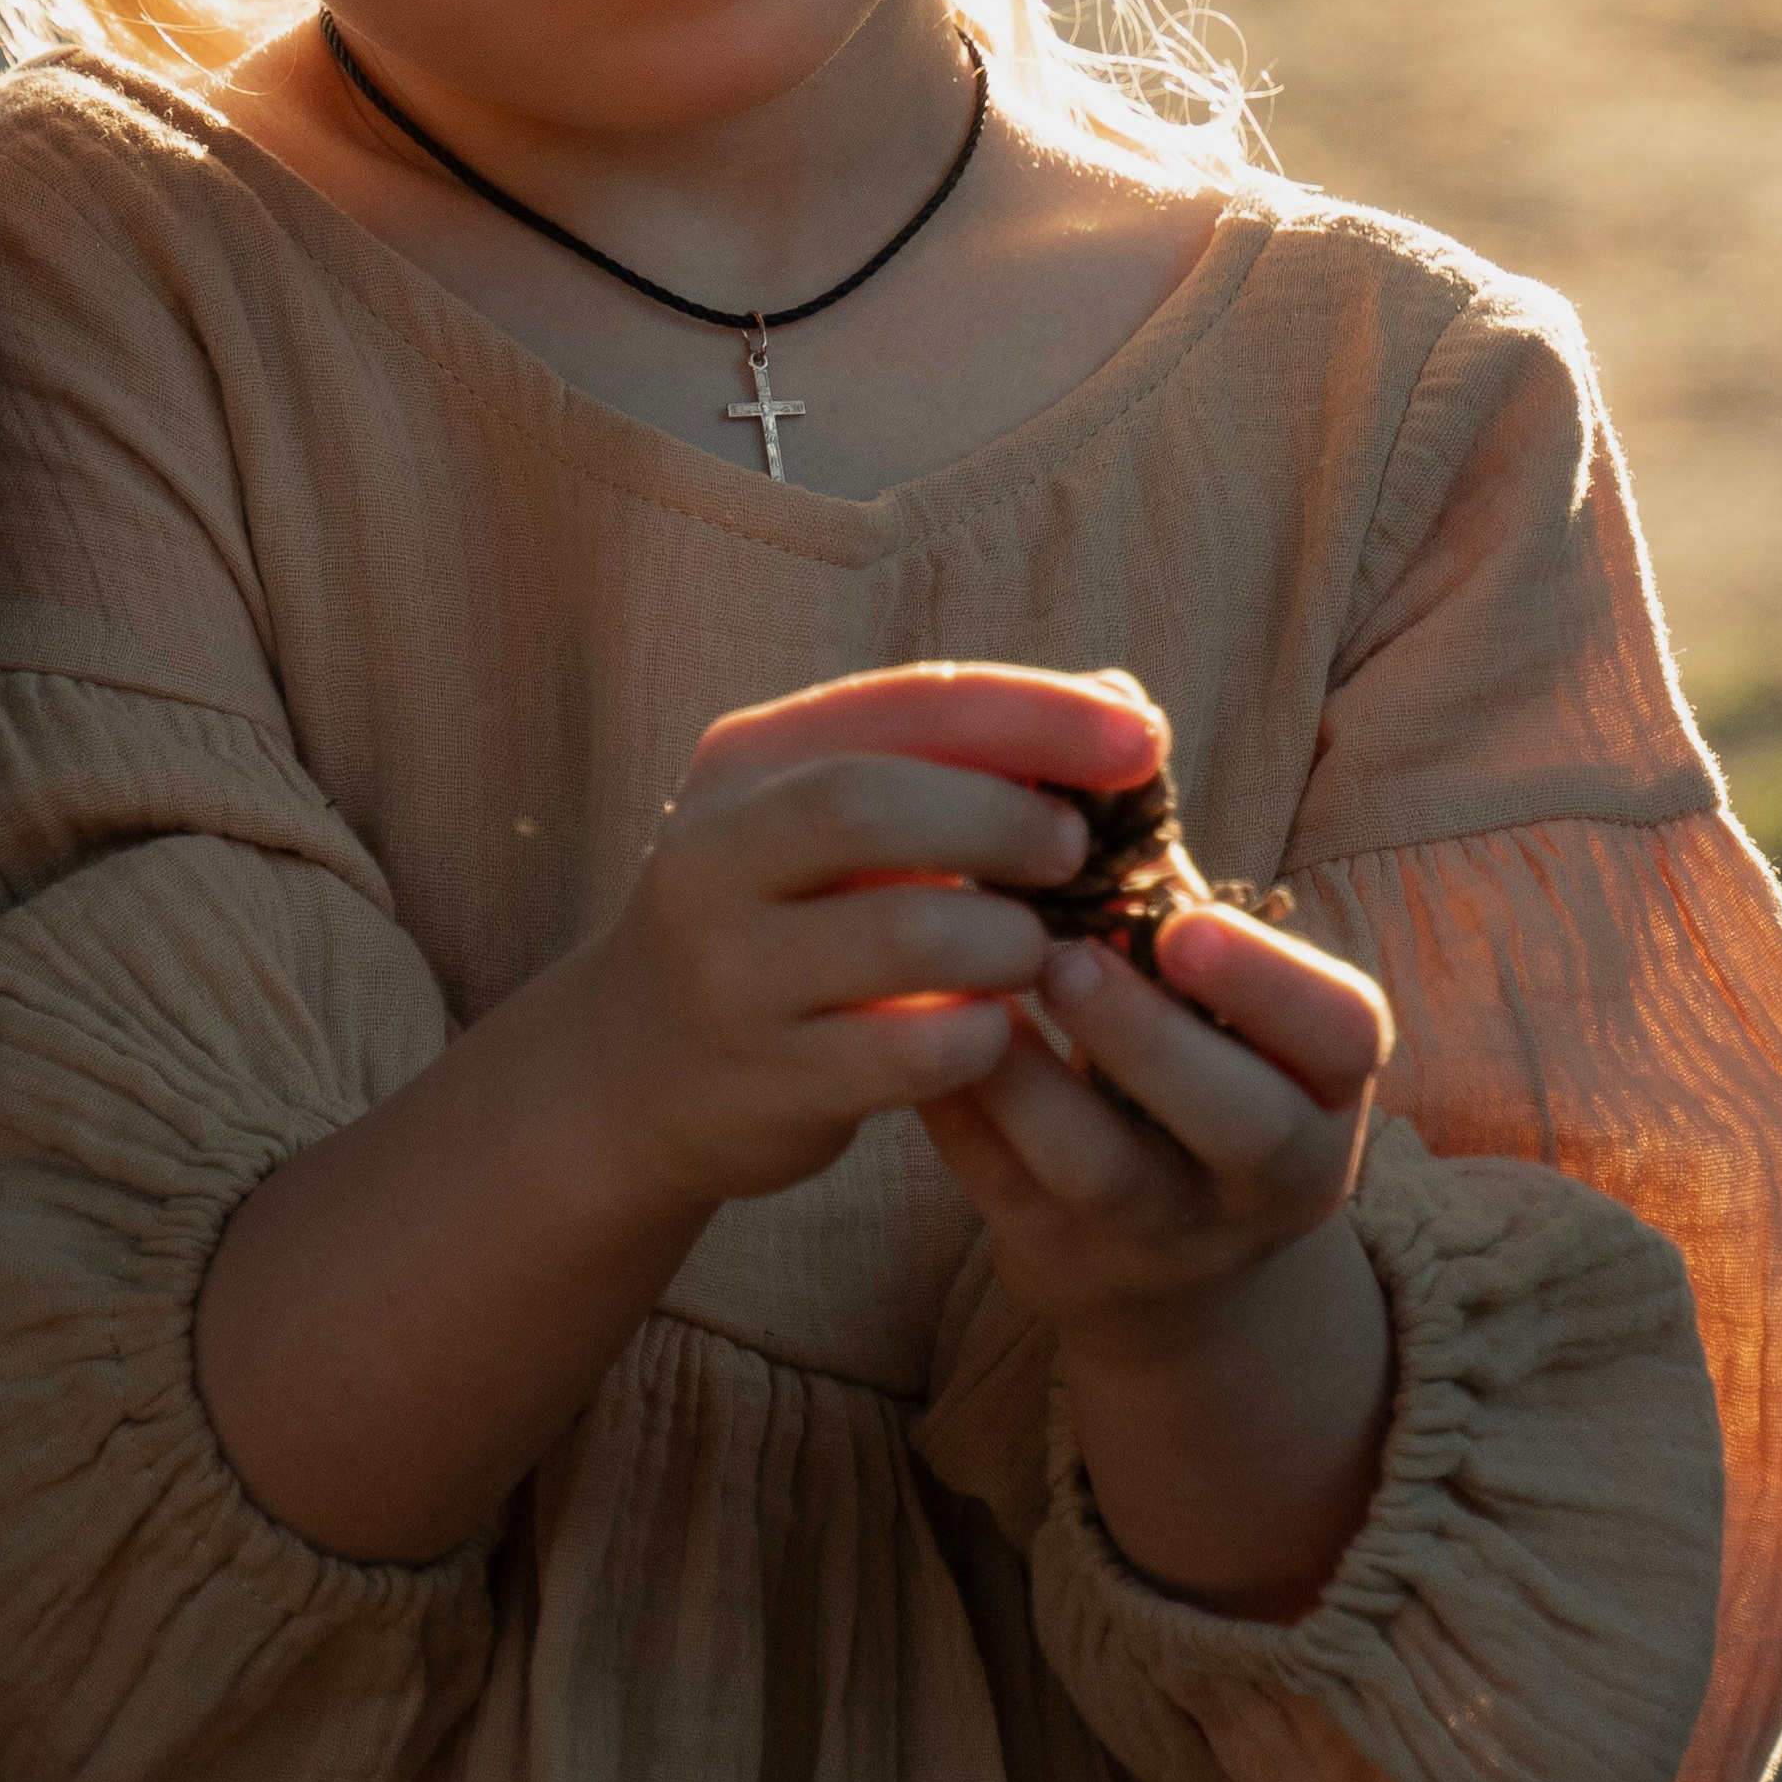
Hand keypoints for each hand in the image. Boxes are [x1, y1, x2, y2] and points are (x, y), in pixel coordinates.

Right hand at [569, 662, 1169, 1208]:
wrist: (639, 1068)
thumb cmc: (787, 916)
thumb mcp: (836, 819)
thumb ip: (960, 761)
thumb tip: (1122, 706)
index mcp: (748, 761)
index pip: (909, 701)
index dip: (1039, 712)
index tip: (1141, 736)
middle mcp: (716, 854)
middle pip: (875, 804)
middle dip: (1005, 819)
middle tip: (1077, 849)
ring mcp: (732, 972)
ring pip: (904, 935)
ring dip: (1008, 938)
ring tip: (1033, 949)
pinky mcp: (765, 1080)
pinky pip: (910, 1053)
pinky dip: (981, 1036)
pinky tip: (996, 1028)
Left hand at [922, 804, 1398, 1612]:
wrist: (1162, 1242)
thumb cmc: (1182, 1041)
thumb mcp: (1201, 962)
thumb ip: (1157, 852)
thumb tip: (1112, 696)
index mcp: (1322, 1076)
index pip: (1341, 1032)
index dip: (1270, 980)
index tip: (1182, 920)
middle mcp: (1268, 1171)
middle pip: (1236, 1123)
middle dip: (1148, 1039)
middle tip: (1061, 957)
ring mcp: (1169, 1234)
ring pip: (1109, 1174)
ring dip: (1033, 1077)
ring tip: (972, 987)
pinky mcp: (1065, 1267)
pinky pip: (1006, 1195)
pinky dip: (961, 1114)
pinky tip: (911, 1034)